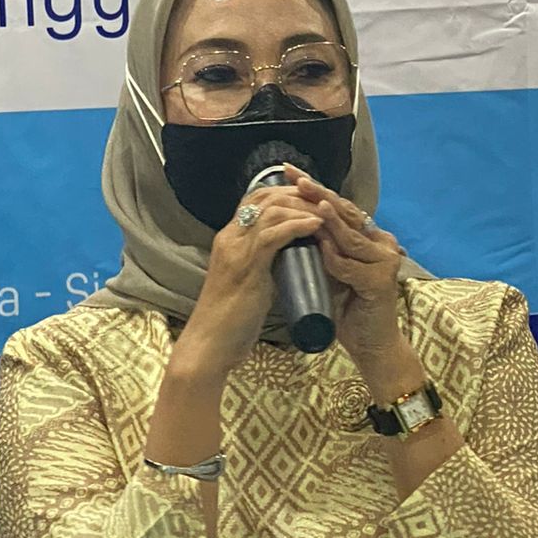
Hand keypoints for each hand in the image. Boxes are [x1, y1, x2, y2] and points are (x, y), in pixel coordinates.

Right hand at [175, 186, 323, 379]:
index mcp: (229, 239)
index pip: (256, 199)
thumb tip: (290, 260)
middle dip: (298, 194)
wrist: (210, 345)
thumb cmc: (230, 321)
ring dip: (303, 207)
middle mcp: (230, 237)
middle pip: (265, 197)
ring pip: (272, 211)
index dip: (284, 192)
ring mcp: (236, 250)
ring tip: (327, 213)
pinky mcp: (246, 266)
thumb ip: (264, 267)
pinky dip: (298, 226)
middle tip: (325, 200)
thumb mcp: (249, 282)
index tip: (312, 197)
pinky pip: (274, 235)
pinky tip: (317, 226)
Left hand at [284, 165, 424, 397]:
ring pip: (351, 237)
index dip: (316, 190)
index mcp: (369, 238)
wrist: (369, 345)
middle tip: (297, 177)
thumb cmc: (346, 308)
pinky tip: (322, 243)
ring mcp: (385, 261)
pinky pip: (352, 265)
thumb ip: (321, 247)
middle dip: (319, 194)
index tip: (290, 173)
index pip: (339, 207)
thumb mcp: (330, 269)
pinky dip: (335, 256)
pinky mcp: (382, 282)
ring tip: (311, 199)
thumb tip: (288, 221)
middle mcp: (382, 243)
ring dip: (329, 219)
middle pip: (347, 214)